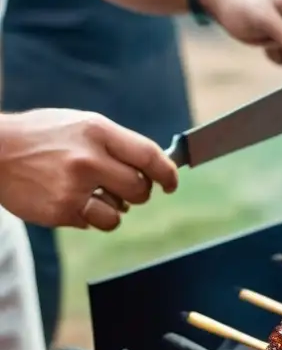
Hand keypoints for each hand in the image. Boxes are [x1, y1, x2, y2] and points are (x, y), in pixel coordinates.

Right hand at [0, 110, 177, 230]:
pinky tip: (69, 200)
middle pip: (140, 189)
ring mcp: (75, 187)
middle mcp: (89, 159)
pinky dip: (88, 217)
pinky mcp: (61, 211)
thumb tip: (155, 169)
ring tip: (88, 193)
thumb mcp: (81, 125)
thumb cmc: (43, 136)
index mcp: (98, 132)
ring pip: (119, 214)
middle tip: (121, 186)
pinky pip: (95, 224)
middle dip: (137, 192)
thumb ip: (117, 144)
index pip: (150, 156)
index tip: (171, 183)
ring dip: (111, 208)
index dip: (168, 173)